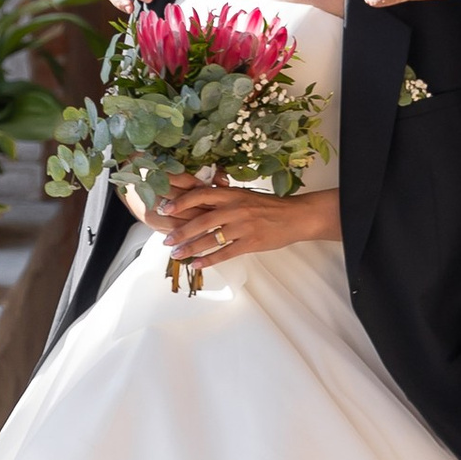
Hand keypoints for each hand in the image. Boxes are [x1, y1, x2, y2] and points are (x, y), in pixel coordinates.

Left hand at [148, 178, 340, 268]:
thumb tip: (197, 201)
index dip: (181, 202)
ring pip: (210, 239)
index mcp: (232, 194)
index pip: (200, 195)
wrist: (295, 216)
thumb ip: (223, 199)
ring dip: (190, 248)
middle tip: (166, 241)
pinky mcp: (251, 242)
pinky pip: (225, 253)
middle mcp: (235, 208)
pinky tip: (197, 265)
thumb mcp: (244, 196)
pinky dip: (209, 260)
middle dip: (180, 232)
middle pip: (201, 220)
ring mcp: (243, 226)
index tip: (164, 209)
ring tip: (176, 255)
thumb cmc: (268, 206)